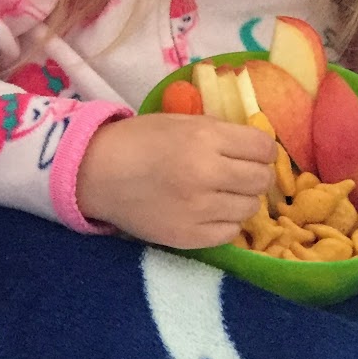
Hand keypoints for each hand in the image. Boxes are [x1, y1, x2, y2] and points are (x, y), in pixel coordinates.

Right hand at [77, 114, 276, 248]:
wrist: (94, 174)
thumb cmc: (138, 141)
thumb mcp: (180, 122)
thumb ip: (220, 132)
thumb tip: (260, 148)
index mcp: (204, 138)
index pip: (263, 148)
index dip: (261, 150)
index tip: (249, 154)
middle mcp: (206, 173)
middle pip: (261, 179)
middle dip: (253, 175)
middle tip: (235, 175)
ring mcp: (198, 209)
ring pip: (250, 208)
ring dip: (239, 199)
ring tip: (217, 194)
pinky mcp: (189, 237)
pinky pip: (230, 233)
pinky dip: (224, 222)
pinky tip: (206, 212)